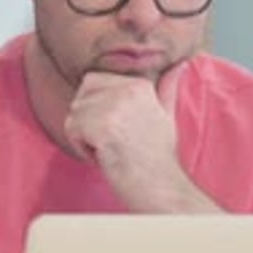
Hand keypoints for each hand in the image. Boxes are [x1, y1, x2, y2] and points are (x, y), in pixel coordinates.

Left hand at [64, 62, 216, 211]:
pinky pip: (72, 130)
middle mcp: (127, 90)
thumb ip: (167, 88)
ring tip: (110, 151)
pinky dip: (81, 149)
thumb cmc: (159, 158)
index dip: (97, 110)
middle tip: (110, 142)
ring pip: (74, 115)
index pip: (93, 82)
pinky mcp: (102, 126)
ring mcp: (114, 107)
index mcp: (139, 85)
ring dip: (84, 137)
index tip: (117, 131)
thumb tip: (180, 65)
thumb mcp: (166, 116)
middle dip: (86, 121)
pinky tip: (104, 158)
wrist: (161, 187)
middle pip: (80, 96)